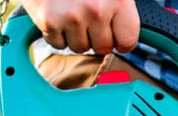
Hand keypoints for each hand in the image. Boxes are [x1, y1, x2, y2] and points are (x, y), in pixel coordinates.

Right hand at [22, 0, 140, 54]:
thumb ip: (120, 9)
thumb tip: (124, 38)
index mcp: (118, 0)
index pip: (128, 42)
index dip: (120, 40)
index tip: (115, 35)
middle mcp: (96, 9)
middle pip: (103, 48)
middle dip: (96, 37)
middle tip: (87, 17)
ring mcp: (72, 16)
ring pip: (80, 47)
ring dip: (75, 35)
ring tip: (71, 13)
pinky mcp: (49, 21)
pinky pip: (57, 44)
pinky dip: (56, 33)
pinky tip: (57, 15)